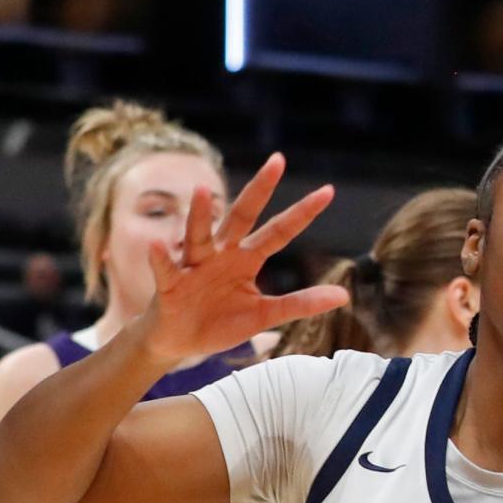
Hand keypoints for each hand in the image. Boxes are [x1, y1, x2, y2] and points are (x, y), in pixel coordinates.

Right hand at [142, 153, 347, 366]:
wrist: (179, 341)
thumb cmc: (220, 322)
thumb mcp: (265, 314)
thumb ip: (300, 303)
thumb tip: (345, 296)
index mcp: (246, 259)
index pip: (279, 231)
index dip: (302, 213)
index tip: (328, 191)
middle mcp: (222, 253)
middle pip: (242, 216)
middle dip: (259, 190)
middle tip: (278, 161)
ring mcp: (194, 266)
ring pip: (198, 236)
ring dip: (200, 215)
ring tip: (202, 191)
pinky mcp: (170, 284)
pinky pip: (165, 269)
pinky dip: (160, 258)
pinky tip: (158, 245)